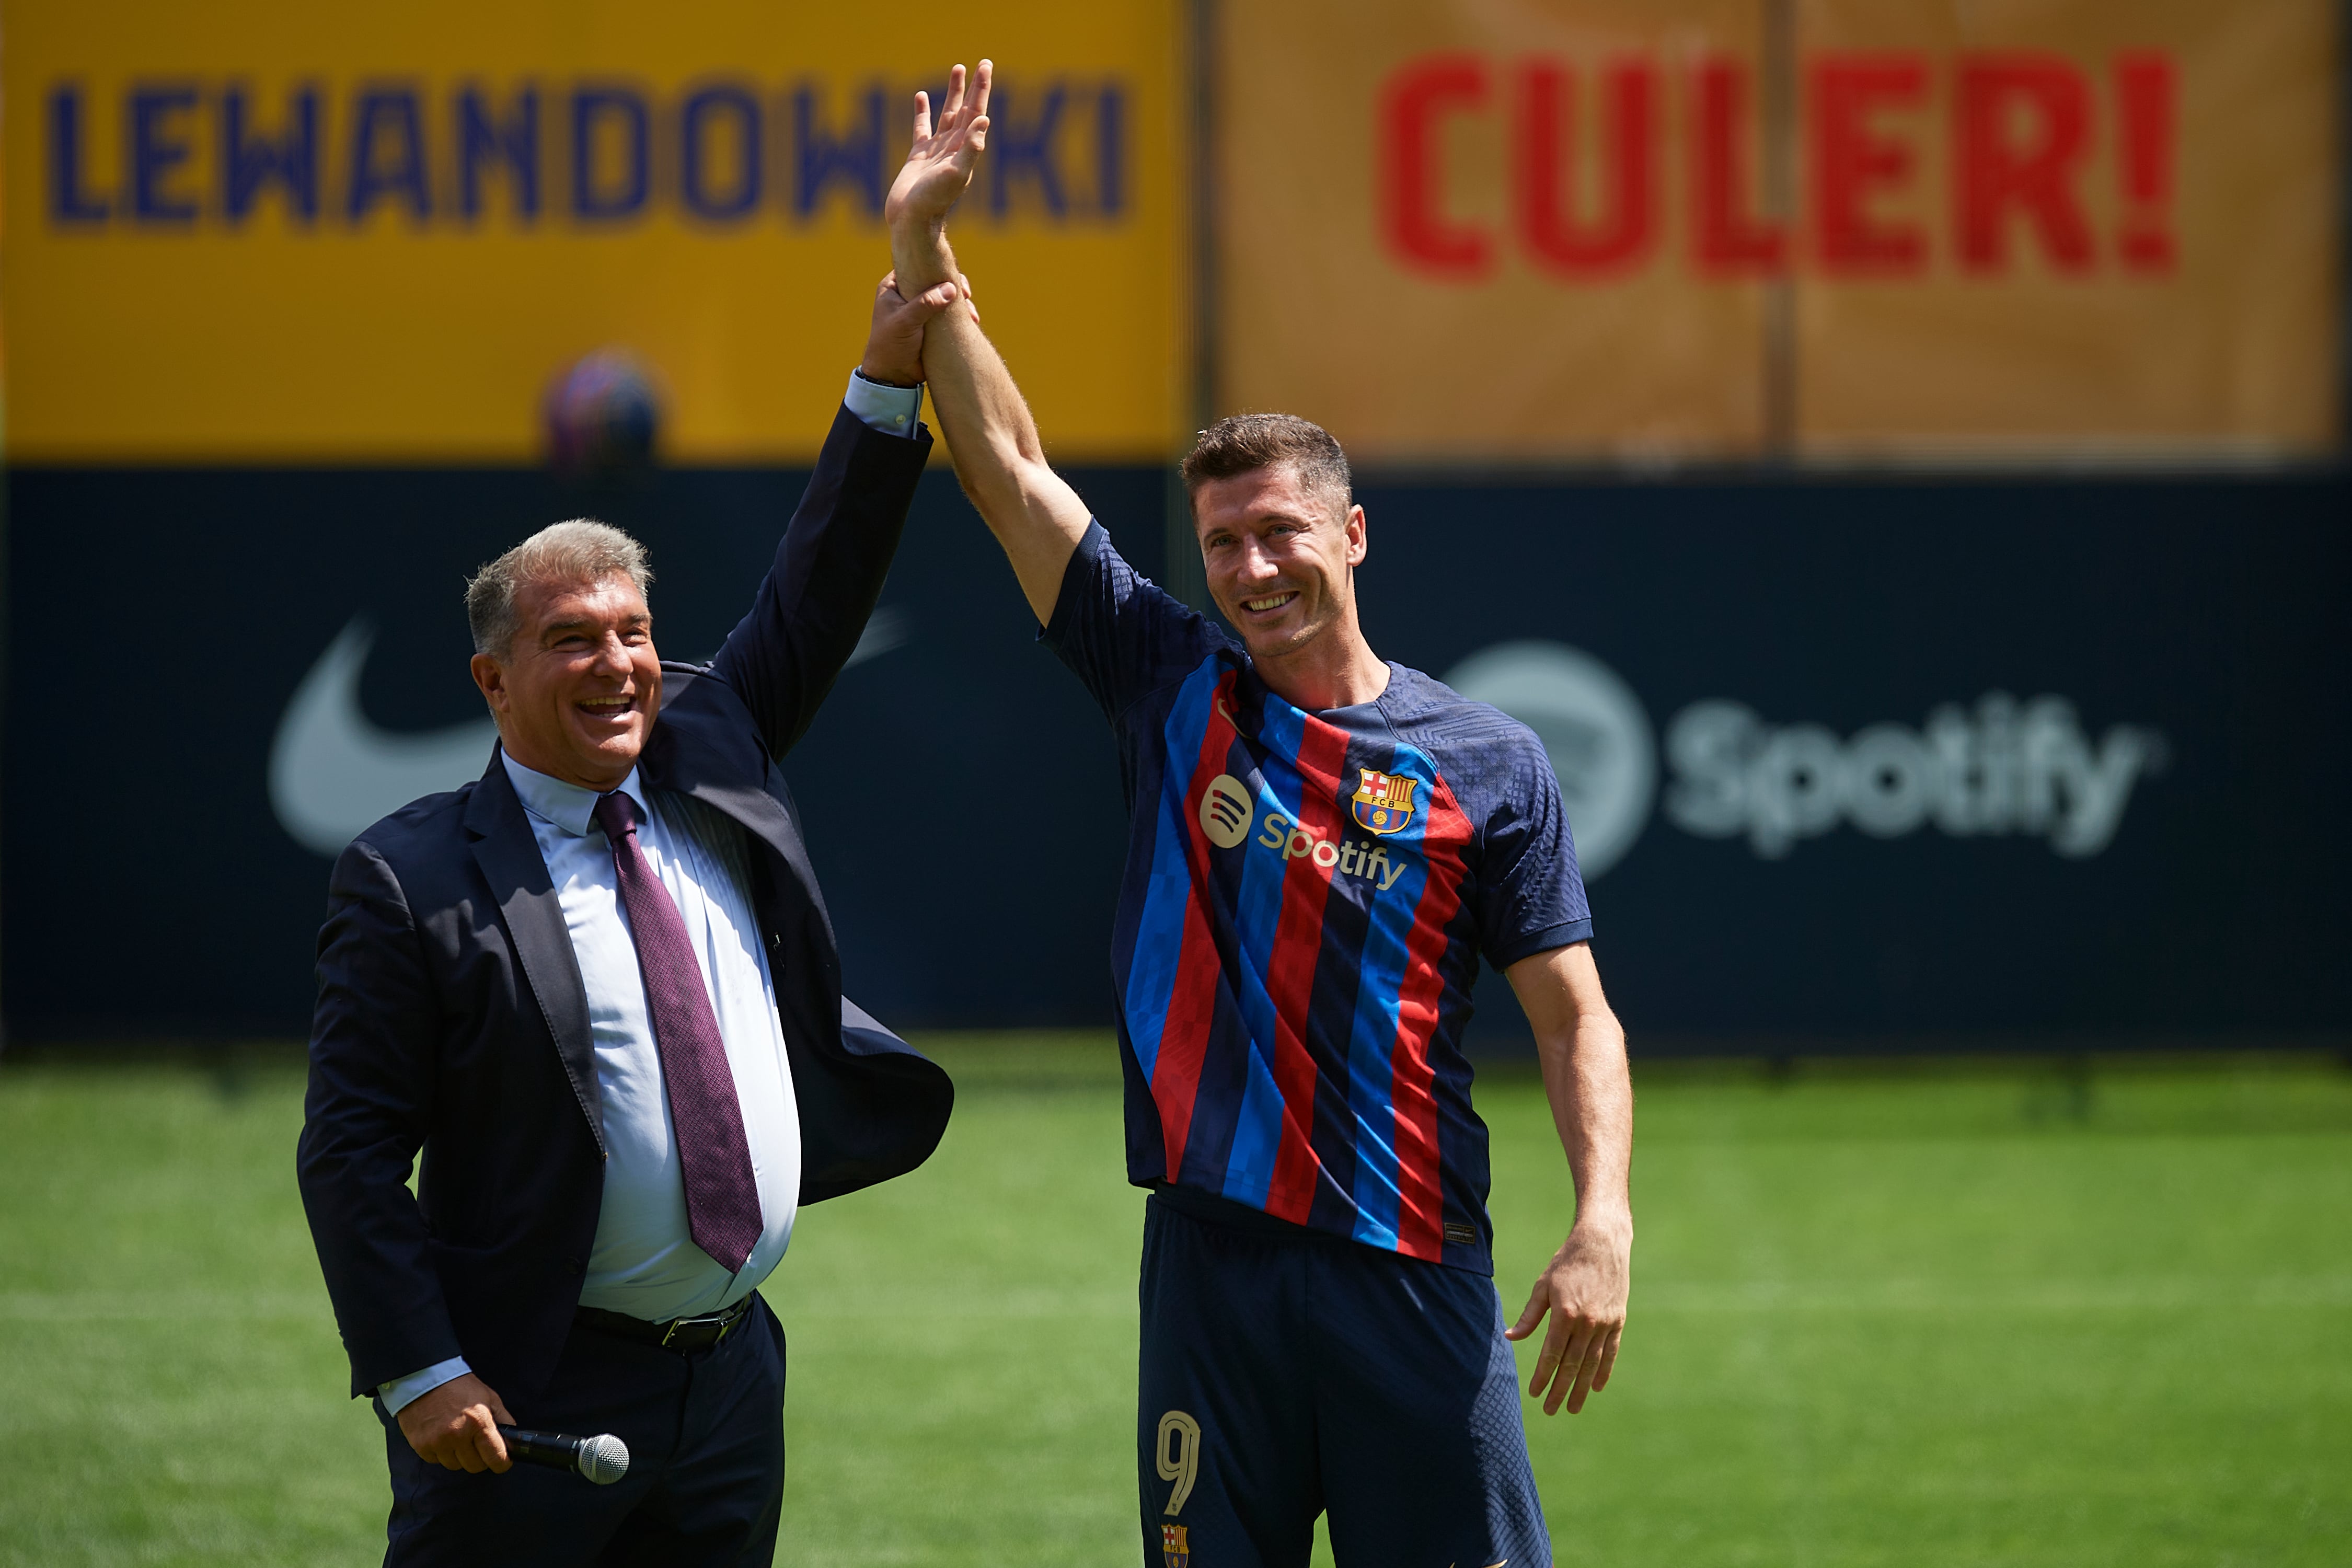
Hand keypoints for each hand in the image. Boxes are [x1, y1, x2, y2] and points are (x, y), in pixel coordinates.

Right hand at [395, 1373, 515, 1472]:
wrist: (426, 1378)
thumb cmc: (459, 1386)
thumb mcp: (489, 1397)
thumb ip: (503, 1419)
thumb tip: (512, 1439)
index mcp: (479, 1422)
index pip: (495, 1457)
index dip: (502, 1463)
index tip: (502, 1462)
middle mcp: (458, 1435)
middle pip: (475, 1466)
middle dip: (480, 1458)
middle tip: (477, 1445)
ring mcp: (438, 1442)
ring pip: (455, 1466)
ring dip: (459, 1456)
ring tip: (457, 1437)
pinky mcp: (421, 1446)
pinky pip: (436, 1461)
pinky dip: (441, 1453)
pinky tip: (441, 1436)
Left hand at [858, 269, 977, 387]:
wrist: (893, 377)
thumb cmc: (890, 346)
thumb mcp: (905, 322)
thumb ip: (926, 304)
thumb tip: (950, 289)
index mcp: (893, 288)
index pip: (916, 268)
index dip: (935, 268)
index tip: (953, 277)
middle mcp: (907, 296)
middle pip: (935, 281)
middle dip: (954, 286)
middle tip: (967, 295)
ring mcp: (921, 310)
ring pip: (946, 297)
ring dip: (961, 303)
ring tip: (972, 315)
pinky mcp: (933, 325)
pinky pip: (950, 314)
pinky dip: (962, 316)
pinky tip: (972, 321)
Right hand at [884, 60, 992, 256]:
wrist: (911, 220)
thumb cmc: (933, 201)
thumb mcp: (955, 174)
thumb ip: (970, 149)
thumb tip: (983, 121)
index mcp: (965, 149)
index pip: (976, 112)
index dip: (982, 90)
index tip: (985, 67)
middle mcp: (954, 147)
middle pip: (966, 109)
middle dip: (974, 87)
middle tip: (982, 63)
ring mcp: (937, 150)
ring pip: (947, 114)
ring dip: (953, 93)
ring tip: (957, 70)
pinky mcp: (918, 156)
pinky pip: (922, 128)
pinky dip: (923, 111)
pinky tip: (922, 96)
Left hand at [1505, 1213, 1630, 1414]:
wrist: (1602, 1244)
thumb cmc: (1567, 1263)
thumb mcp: (1544, 1286)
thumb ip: (1530, 1316)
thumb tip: (1511, 1337)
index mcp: (1565, 1314)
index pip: (1552, 1354)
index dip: (1543, 1376)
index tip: (1534, 1393)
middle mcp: (1587, 1323)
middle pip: (1572, 1365)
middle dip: (1560, 1390)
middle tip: (1551, 1410)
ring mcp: (1605, 1324)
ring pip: (1592, 1364)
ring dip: (1582, 1388)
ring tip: (1573, 1407)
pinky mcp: (1618, 1321)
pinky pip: (1611, 1352)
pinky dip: (1604, 1371)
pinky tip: (1597, 1388)